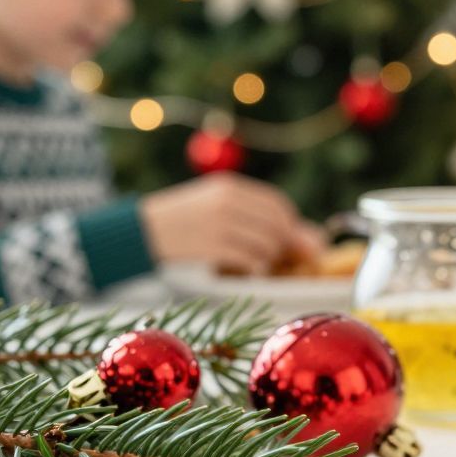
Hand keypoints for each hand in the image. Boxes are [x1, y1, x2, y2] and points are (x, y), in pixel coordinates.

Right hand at [138, 172, 320, 275]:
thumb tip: (316, 239)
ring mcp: (219, 222)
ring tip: (254, 262)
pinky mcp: (211, 245)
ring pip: (267, 245)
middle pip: (277, 225)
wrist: (139, 231)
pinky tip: (245, 270)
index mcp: (229, 186)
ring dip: (267, 259)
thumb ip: (258, 218)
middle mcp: (226, 200)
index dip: (291, 224)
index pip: (277, 204)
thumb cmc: (184, 222)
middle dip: (285, 245)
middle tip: (280, 259)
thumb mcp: (217, 208)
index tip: (293, 240)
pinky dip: (254, 269)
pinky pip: (250, 261)